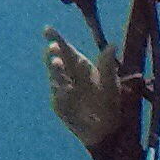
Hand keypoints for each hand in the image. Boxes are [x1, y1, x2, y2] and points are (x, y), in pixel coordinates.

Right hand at [42, 27, 129, 148]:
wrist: (106, 130)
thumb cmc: (109, 103)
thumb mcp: (111, 84)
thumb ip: (107, 66)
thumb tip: (112, 45)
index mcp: (80, 66)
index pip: (65, 49)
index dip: (55, 38)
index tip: (47, 30)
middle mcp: (68, 76)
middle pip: (56, 61)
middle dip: (53, 54)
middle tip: (54, 48)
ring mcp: (62, 90)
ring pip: (55, 77)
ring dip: (56, 70)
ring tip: (58, 64)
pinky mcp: (60, 105)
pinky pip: (58, 97)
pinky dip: (61, 93)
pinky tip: (67, 90)